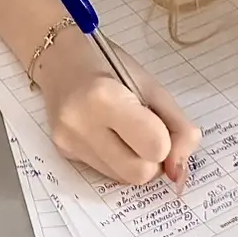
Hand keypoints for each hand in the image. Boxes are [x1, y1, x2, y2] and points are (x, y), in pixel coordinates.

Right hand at [35, 35, 200, 186]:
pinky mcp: (63, 154)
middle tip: (146, 132)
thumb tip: (180, 172)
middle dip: (152, 159)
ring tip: (126, 132)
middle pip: (139, 173)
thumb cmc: (107, 63)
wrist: (58, 57)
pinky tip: (108, 134)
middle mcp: (81, 125)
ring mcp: (68, 142)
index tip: (157, 122)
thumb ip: (177, 126)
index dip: (165, 140)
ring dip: (135, 162)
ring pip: (123, 179)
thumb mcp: (150, 85)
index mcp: (104, 98)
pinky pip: (105, 173)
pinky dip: (117, 160)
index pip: (154, 146)